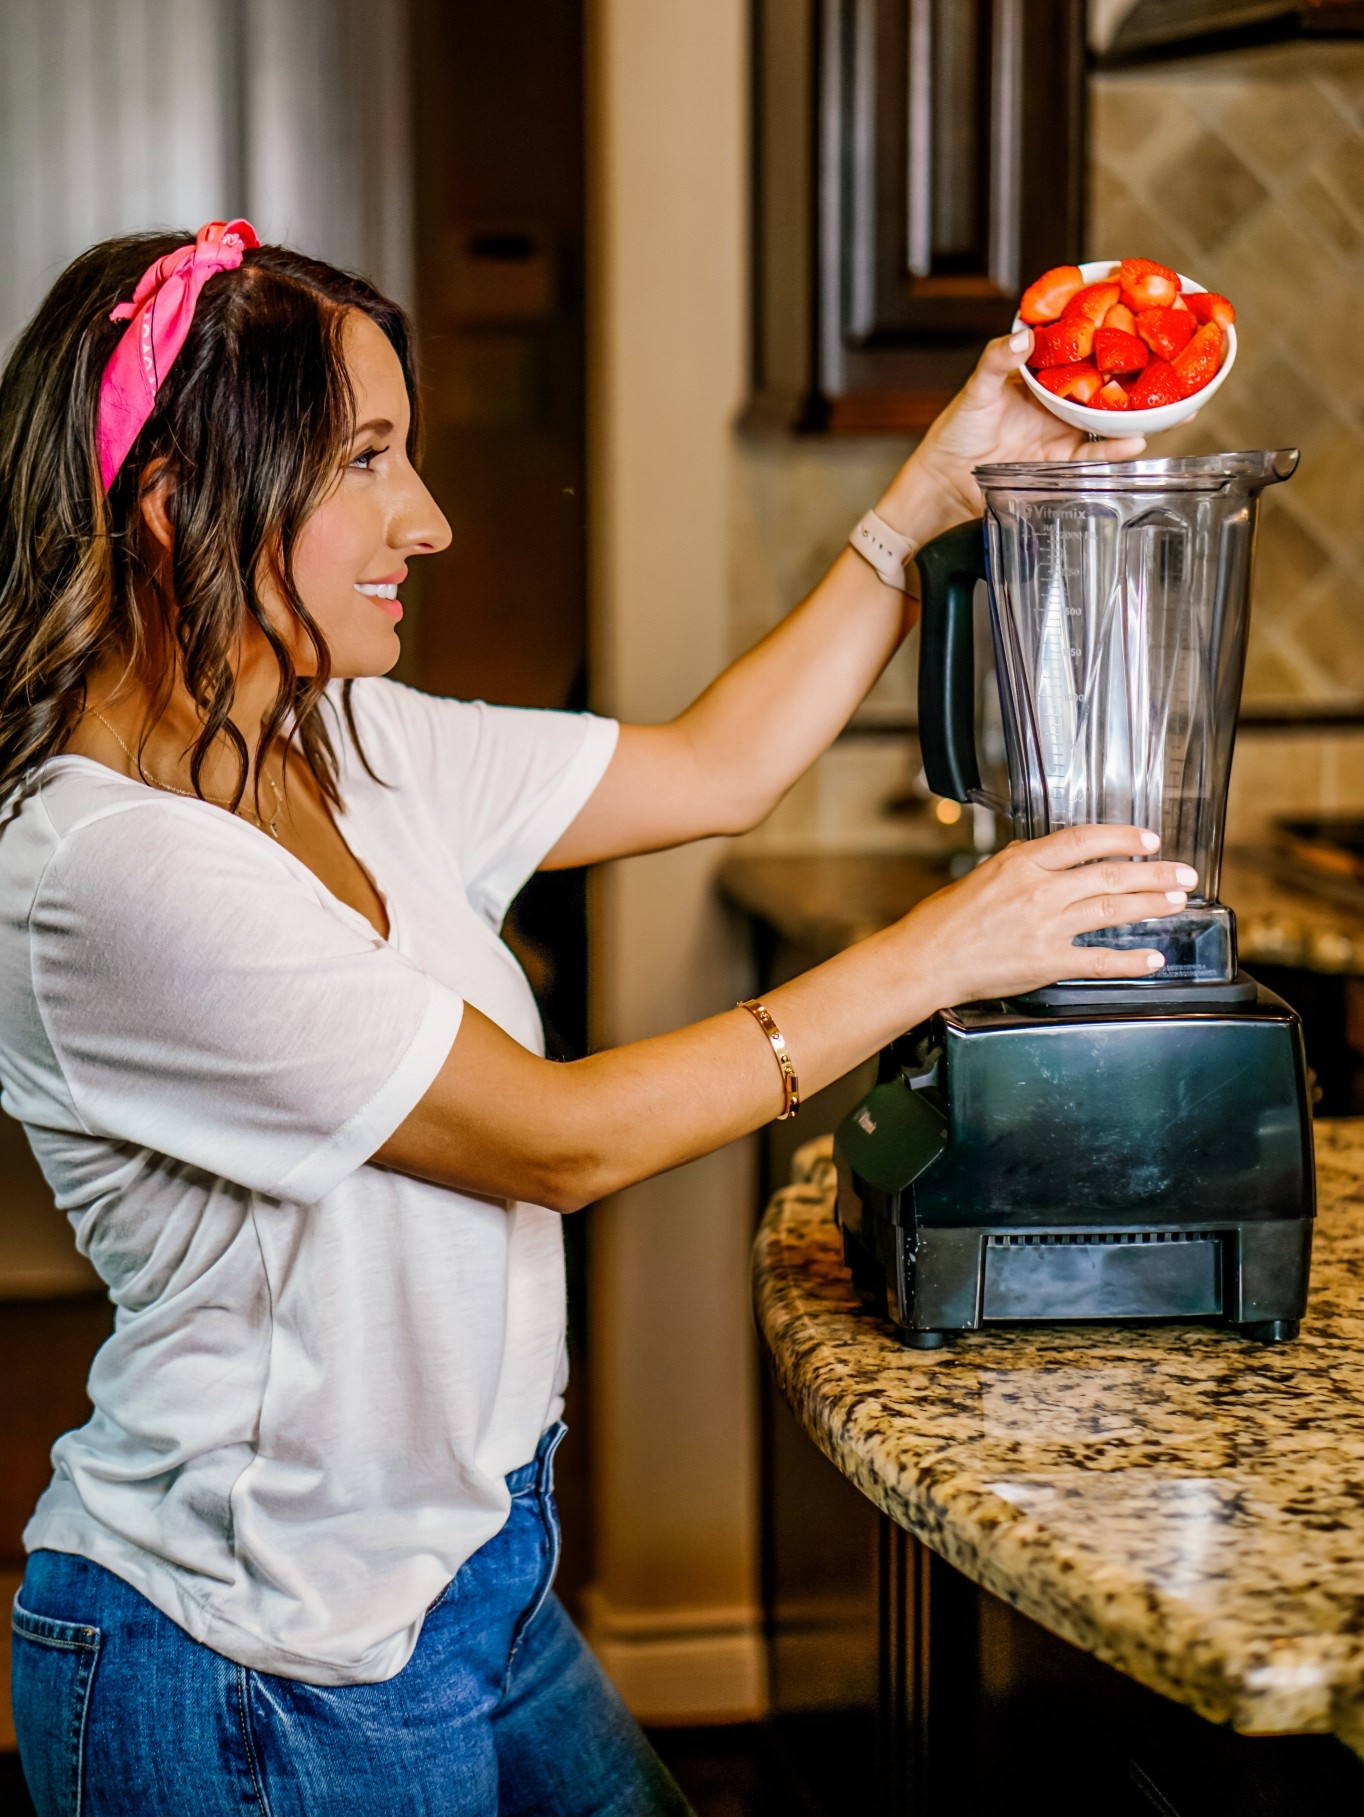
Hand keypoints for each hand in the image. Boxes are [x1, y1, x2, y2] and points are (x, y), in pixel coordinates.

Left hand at [877, 330, 1147, 545]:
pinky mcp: (1060, 463)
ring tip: (1172, 406)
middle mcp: (1058, 403)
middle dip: (1141, 379)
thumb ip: (997, 361)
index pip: (1084, 354)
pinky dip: (1115, 451)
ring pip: (1109, 422)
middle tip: (1176, 366)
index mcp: (1042, 377)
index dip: (1113, 341)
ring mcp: (1062, 433)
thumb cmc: (955, 432)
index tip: (1144, 327)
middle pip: (1107, 387)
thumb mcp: (976, 390)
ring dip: (1139, 416)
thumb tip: (1022, 337)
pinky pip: (1094, 455)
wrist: (944, 483)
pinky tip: (1135, 443)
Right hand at [897, 825, 1196, 1005]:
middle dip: (1154, 873)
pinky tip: (1152, 957)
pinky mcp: (1047, 962)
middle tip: (1183, 873)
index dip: (1122, 838)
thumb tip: (1040, 853)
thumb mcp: (981, 875)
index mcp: (1020, 863)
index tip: (1148, 840)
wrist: (926, 961)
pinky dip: (1130, 960)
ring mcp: (1045, 927)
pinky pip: (1099, 960)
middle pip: (1109, 876)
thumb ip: (1017, 865)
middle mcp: (1038, 891)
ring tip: (1176, 902)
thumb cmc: (943, 921)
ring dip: (1150, 905)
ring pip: (1111, 911)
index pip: (1083, 840)